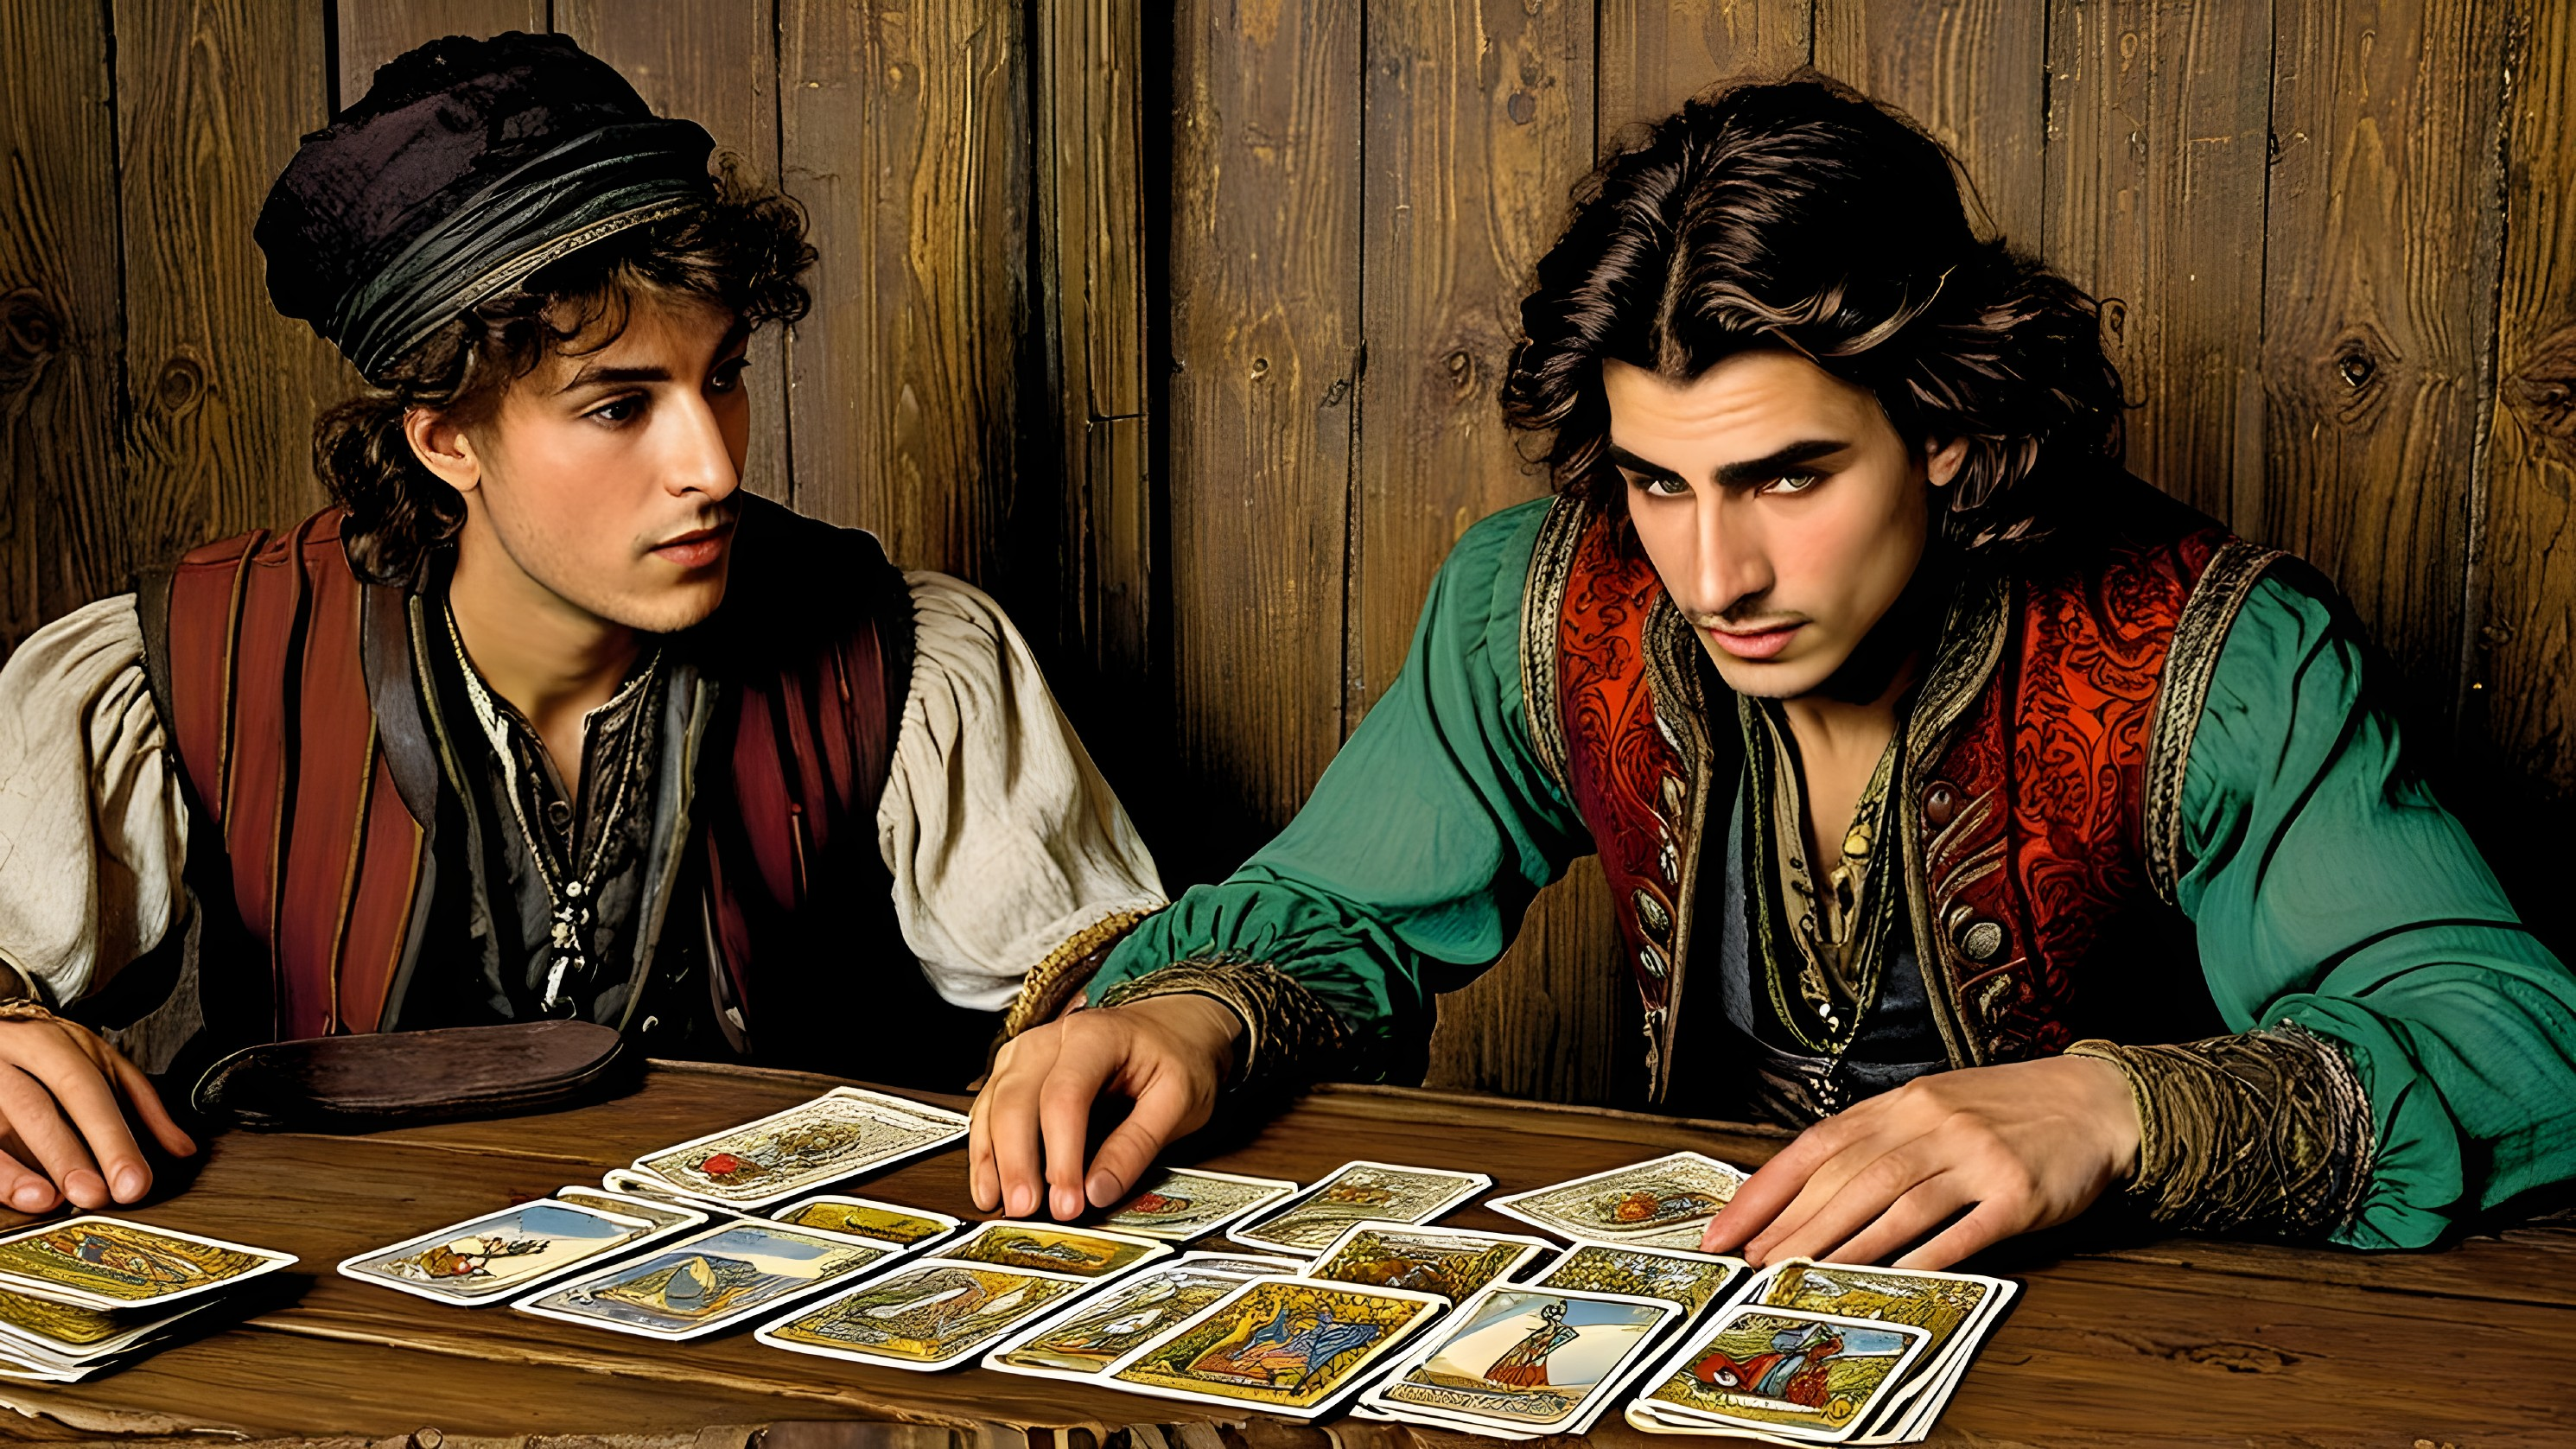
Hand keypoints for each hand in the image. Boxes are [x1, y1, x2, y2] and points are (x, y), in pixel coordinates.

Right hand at [0, 1016, 196, 1213]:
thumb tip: (181, 1149)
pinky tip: (20, 1194)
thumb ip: (141, 1105)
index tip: (133, 1182)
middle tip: (94, 1195)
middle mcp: (7, 1058)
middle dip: (68, 1156)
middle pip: (36, 1108)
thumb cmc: (48, 1051)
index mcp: (50, 1043)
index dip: (111, 1137)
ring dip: (21, 1170)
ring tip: (50, 1201)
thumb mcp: (99, 1063)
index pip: (85, 1090)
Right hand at [968, 994, 1240, 1221]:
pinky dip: (984, 1150)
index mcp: (1095, 1035)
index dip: (1062, 1153)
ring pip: (994, 1104)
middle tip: (1026, 1210)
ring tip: (999, 1204)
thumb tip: (1099, 1192)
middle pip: (1017, 1099)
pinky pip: (987, 1111)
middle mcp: (1050, 1038)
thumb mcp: (1179, 1099)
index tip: (1067, 1201)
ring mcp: (1026, 1054)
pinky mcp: (1014, 1074)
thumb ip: (1138, 1145)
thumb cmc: (1175, 1058)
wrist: (1170, 1027)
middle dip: (1017, 1160)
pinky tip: (988, 1186)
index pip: (1065, 1095)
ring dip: (992, 1159)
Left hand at [1700, 1054, 2139, 1269]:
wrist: (2096, 1101)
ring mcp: (1976, 1158)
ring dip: (1843, 1248)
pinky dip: (1925, 1258)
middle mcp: (1933, 1124)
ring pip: (1895, 1206)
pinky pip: (1963, 1232)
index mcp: (1902, 1103)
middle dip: (1793, 1228)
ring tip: (1801, 1279)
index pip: (1816, 1147)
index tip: (1727, 1230)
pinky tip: (1890, 1281)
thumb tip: (1803, 1195)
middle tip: (1755, 1266)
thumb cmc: (2003, 1110)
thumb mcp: (1931, 1106)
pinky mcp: (2019, 1194)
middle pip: (1848, 1181)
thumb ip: (1875, 1142)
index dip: (1765, 1191)